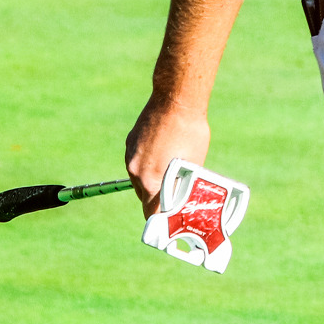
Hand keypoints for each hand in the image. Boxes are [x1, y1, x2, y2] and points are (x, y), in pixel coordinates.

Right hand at [124, 100, 209, 216]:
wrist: (176, 99)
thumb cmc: (190, 132)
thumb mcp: (193, 165)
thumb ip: (182, 185)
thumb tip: (182, 199)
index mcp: (150, 181)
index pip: (150, 212)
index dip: (159, 220)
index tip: (166, 223)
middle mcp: (135, 171)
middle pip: (143, 196)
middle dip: (157, 198)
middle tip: (173, 196)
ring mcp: (130, 155)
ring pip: (139, 177)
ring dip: (152, 178)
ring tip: (170, 169)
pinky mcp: (130, 142)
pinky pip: (137, 161)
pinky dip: (148, 162)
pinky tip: (164, 151)